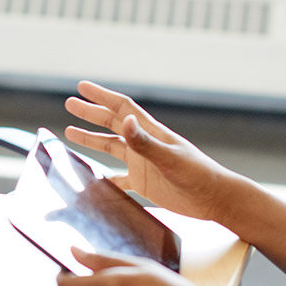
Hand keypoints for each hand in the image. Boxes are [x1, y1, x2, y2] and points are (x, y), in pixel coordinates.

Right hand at [65, 80, 241, 221]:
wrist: (215, 199)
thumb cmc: (197, 175)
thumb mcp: (169, 158)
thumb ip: (145, 142)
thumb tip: (124, 120)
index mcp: (150, 133)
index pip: (121, 108)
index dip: (101, 96)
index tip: (82, 87)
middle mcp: (144, 145)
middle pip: (112, 123)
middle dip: (91, 113)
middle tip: (70, 103)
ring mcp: (143, 163)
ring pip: (111, 147)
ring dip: (92, 139)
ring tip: (70, 133)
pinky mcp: (144, 183)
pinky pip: (118, 178)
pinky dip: (104, 177)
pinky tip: (92, 179)